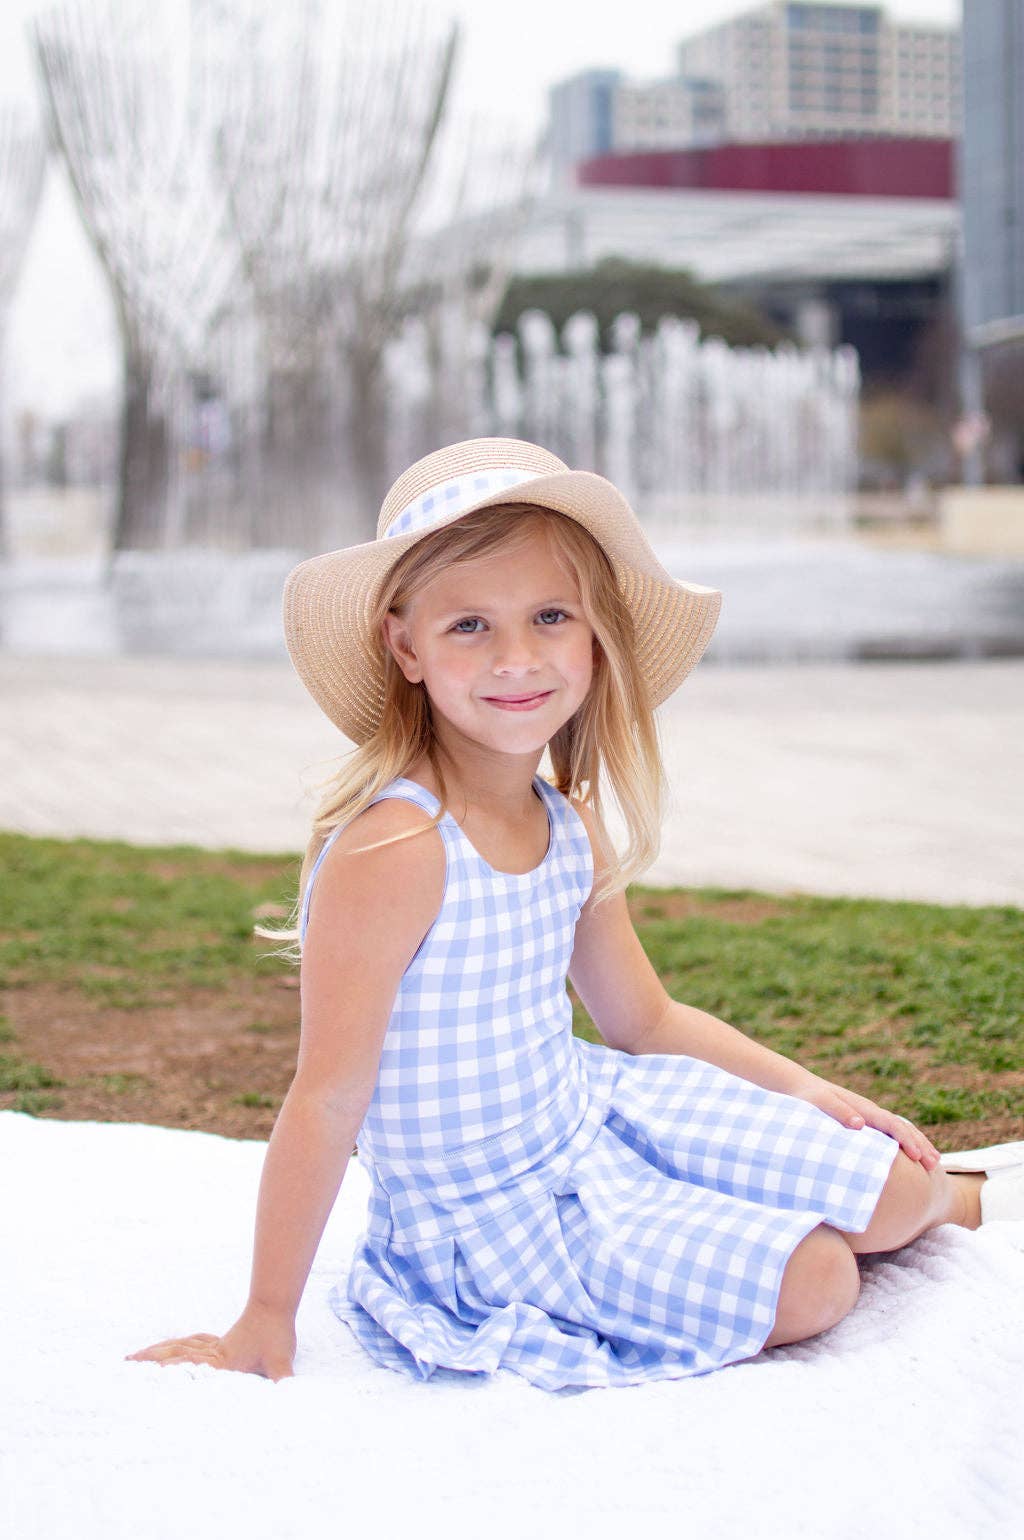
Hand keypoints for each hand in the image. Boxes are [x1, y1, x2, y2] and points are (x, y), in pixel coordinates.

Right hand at [125, 1303, 295, 1380]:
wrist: (275, 1305)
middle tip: (124, 1364)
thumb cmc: (276, 1334)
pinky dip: (179, 1345)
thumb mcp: (281, 1364)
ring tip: (136, 1356)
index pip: (186, 1367)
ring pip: (181, 1347)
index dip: (164, 1372)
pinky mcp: (221, 1341)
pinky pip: (194, 1343)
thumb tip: (289, 1401)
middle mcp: (213, 1354)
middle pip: (175, 1354)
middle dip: (149, 1360)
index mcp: (221, 1363)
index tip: (139, 1376)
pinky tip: (174, 1347)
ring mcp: (215, 1346)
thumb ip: (283, 1382)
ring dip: (158, 1351)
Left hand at [789, 1071, 940, 1170]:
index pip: (891, 1124)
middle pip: (901, 1127)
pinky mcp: (863, 1121)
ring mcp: (868, 1116)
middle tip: (935, 1164)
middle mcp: (869, 1111)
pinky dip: (904, 1143)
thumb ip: (838, 1111)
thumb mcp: (819, 1103)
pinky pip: (889, 1133)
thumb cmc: (807, 1098)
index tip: (917, 1156)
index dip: (905, 1139)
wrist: (799, 1086)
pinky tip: (911, 1156)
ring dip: (917, 1144)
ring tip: (933, 1162)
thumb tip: (860, 1124)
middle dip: (919, 1144)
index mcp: (862, 1108)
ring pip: (899, 1130)